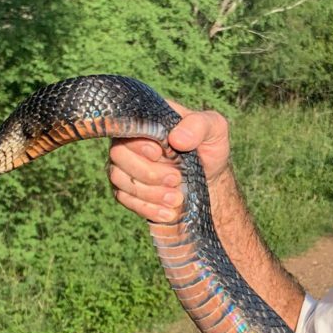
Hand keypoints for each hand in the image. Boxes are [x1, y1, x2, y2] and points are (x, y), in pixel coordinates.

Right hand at [108, 100, 230, 222]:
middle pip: (118, 154)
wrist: (210, 177)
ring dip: (148, 193)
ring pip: (118, 178)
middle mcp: (130, 139)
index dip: (139, 143)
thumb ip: (199, 125)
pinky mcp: (127, 188)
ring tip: (176, 199)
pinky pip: (124, 199)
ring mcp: (126, 165)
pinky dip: (146, 208)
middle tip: (176, 179)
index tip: (159, 154)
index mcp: (148, 119)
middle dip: (147, 172)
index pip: (128, 126)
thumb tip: (176, 139)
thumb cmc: (209, 146)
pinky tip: (168, 212)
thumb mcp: (214, 128)